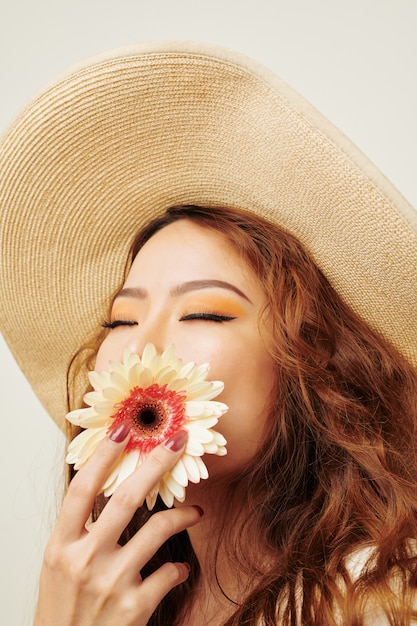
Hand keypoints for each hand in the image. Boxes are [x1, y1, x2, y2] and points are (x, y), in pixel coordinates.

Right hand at [33, 426, 201, 625]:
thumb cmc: (62, 609)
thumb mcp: (59, 566)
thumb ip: (80, 531)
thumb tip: (109, 491)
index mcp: (61, 546)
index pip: (82, 489)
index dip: (103, 456)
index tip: (123, 429)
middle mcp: (85, 561)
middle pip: (126, 498)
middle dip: (156, 464)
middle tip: (178, 442)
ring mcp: (111, 584)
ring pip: (158, 530)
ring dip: (183, 515)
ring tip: (196, 511)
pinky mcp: (134, 608)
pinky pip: (169, 572)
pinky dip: (178, 567)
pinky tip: (178, 568)